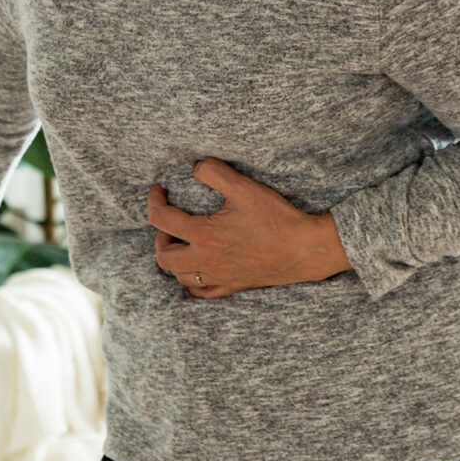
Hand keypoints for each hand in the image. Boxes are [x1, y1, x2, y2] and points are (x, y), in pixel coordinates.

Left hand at [147, 157, 352, 298]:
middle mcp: (206, 260)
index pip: (161, 219)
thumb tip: (194, 168)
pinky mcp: (234, 286)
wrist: (306, 250)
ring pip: (180, 276)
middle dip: (159, 237)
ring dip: (173, 259)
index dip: (154, 201)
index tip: (159, 191)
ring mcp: (219, 277)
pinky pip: (203, 292)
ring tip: (182, 243)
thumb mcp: (244, 187)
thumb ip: (214, 172)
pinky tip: (198, 270)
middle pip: (164, 257)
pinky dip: (193, 282)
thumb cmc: (277, 219)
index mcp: (204, 235)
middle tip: (170, 222)